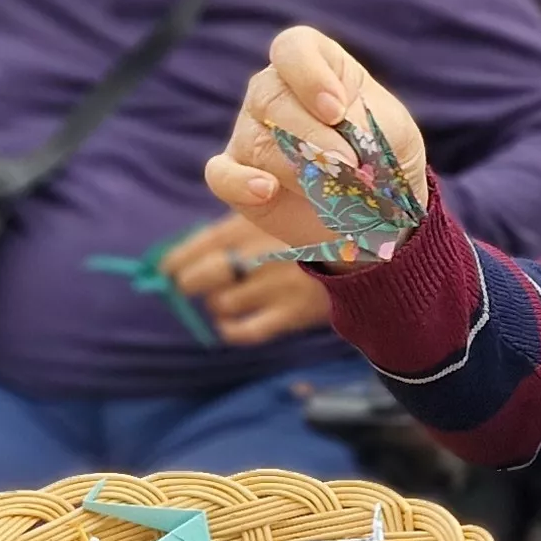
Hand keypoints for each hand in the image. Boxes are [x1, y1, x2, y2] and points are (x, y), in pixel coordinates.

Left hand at [161, 221, 335, 344]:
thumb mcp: (278, 209)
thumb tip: (189, 252)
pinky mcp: (291, 312)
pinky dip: (230, 330)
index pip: (197, 245)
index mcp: (251, 221)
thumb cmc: (319, 223)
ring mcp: (272, 285)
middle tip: (189, 286)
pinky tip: (229, 325)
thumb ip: (240, 225)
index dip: (175, 261)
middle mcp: (256, 253)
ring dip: (217, 304)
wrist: (374, 247)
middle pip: (197, 278)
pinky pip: (245, 331)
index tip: (165, 269)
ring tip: (228, 297)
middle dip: (189, 284)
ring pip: (220, 304)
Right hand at [201, 27, 430, 268]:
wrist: (376, 209)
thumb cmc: (384, 157)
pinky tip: (266, 191)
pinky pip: (221, 175)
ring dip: (297, 170)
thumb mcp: (391, 134)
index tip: (337, 111)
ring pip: (257, 142)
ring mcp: (248, 132)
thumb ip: (363, 127)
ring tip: (331, 190)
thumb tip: (327, 145)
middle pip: (271, 98)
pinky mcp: (236, 175)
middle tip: (348, 164)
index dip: (310, 75)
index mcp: (314, 65)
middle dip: (311, 136)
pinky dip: (241, 183)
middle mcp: (272, 91)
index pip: (292, 48)